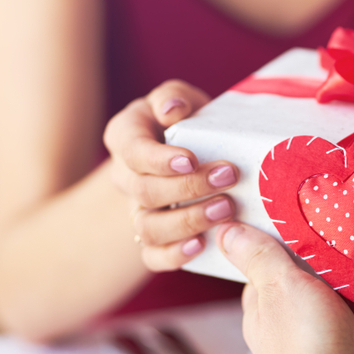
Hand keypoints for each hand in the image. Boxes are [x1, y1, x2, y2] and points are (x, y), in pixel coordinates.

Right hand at [104, 80, 239, 270]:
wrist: (191, 150)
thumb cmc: (187, 119)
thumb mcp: (179, 98)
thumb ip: (173, 97)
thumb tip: (172, 109)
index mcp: (125, 137)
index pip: (132, 152)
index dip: (159, 160)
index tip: (192, 159)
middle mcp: (125, 176)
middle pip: (144, 191)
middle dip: (188, 187)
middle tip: (228, 177)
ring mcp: (136, 210)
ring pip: (147, 228)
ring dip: (188, 221)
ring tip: (226, 209)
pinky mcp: (153, 238)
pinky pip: (153, 256)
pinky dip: (174, 255)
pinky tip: (202, 245)